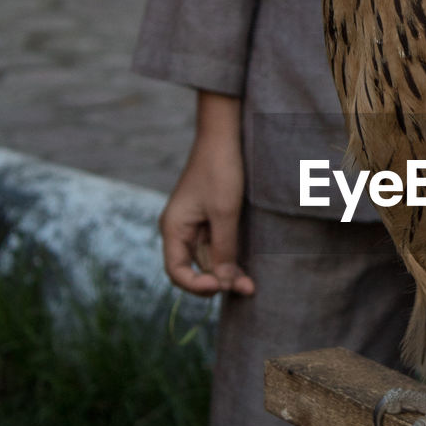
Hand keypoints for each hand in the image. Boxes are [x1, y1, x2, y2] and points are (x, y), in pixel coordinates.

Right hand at [160, 92, 255, 296]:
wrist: (225, 136)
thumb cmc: (220, 169)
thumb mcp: (224, 212)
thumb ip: (223, 248)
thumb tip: (224, 282)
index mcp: (174, 228)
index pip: (176, 271)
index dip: (196, 285)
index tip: (221, 286)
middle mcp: (181, 230)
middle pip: (196, 268)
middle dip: (220, 281)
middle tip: (249, 289)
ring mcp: (195, 225)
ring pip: (210, 259)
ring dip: (228, 272)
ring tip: (252, 284)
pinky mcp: (210, 219)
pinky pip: (218, 246)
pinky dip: (230, 257)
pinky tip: (246, 268)